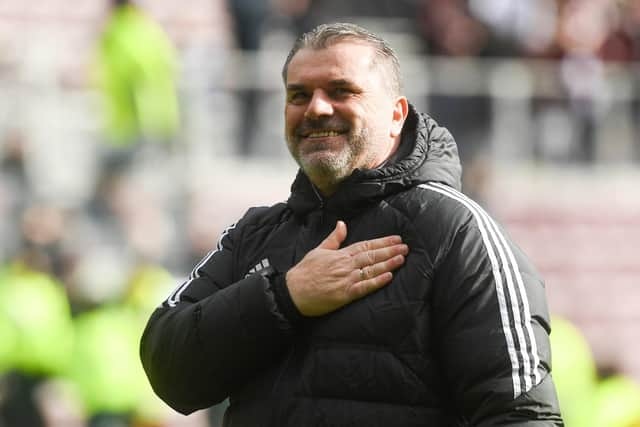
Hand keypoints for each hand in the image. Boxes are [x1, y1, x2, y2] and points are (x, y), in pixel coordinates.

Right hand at [285, 220, 408, 315]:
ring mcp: (346, 279)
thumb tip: (342, 223)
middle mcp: (345, 265)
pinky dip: (377, 281)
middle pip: (372, 256)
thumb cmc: (304, 272)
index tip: (396, 239)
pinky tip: (389, 277)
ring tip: (402, 259)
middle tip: (405, 247)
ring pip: (371, 270)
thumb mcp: (318, 250)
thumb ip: (334, 238)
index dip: (382, 242)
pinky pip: (364, 287)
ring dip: (388, 264)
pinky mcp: (345, 294)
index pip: (365, 245)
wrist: (293, 291)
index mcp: (340, 254)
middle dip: (390, 251)